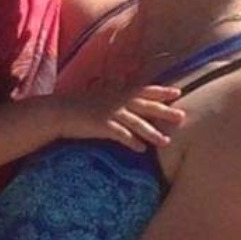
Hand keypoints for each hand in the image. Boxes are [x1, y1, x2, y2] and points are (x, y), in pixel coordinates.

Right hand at [57, 85, 184, 151]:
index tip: (178, 92)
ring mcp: (109, 112)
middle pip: (145, 106)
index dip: (161, 90)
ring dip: (152, 133)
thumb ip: (113, 95)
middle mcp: (116, 100)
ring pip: (136, 123)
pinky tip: (142, 150)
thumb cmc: (78, 104)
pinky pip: (120, 135)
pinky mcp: (101, 125)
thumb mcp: (99, 96)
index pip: (144, 89)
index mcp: (117, 92)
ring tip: (166, 142)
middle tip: (182, 117)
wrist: (58, 111)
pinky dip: (132, 142)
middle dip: (164, 111)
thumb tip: (124, 94)